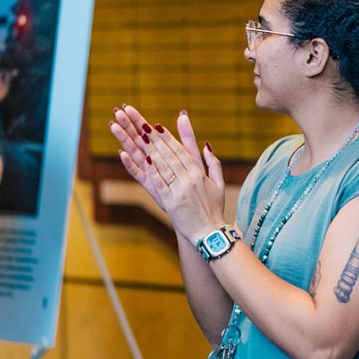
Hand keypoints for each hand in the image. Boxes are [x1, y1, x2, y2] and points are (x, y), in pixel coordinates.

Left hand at [110, 105, 224, 238]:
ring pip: (163, 166)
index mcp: (199, 173)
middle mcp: (189, 179)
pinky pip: (159, 183)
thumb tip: (207, 145)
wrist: (211, 233)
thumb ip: (213, 163)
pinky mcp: (171, 202)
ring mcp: (179, 190)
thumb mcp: (219, 184)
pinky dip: (152, 171)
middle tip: (143, 125)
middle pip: (169, 155)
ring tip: (139, 137)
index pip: (181, 150)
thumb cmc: (214, 208)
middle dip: (156, 139)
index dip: (168, 137)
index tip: (157, 126)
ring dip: (151, 150)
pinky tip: (143, 160)